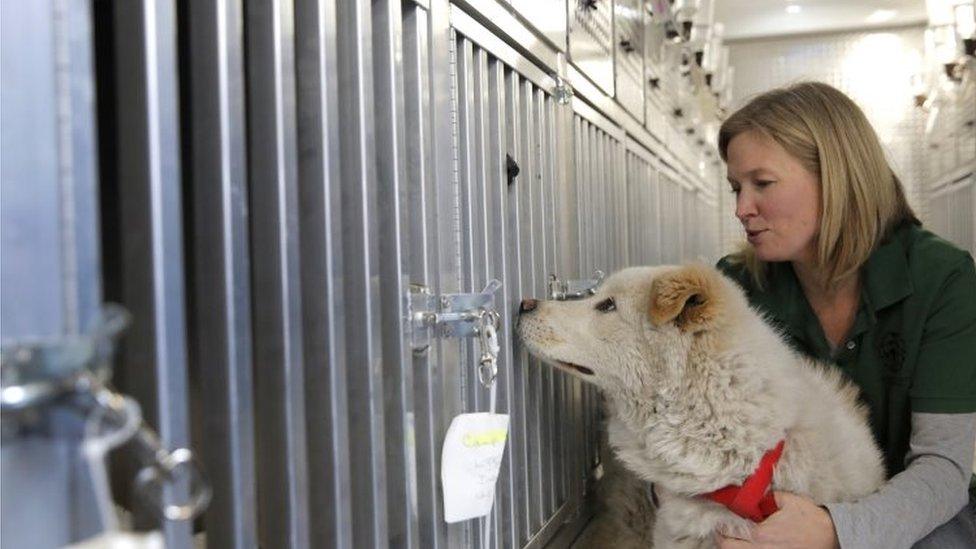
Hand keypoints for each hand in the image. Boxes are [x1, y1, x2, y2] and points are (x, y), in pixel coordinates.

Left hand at [714, 492, 839, 548]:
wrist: (832, 538)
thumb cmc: (811, 519)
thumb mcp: (787, 500)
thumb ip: (766, 496)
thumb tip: (752, 494)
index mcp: (759, 534)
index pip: (727, 532)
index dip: (720, 524)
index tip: (720, 518)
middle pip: (726, 548)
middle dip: (722, 537)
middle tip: (724, 528)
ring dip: (732, 546)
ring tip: (735, 537)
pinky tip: (748, 544)